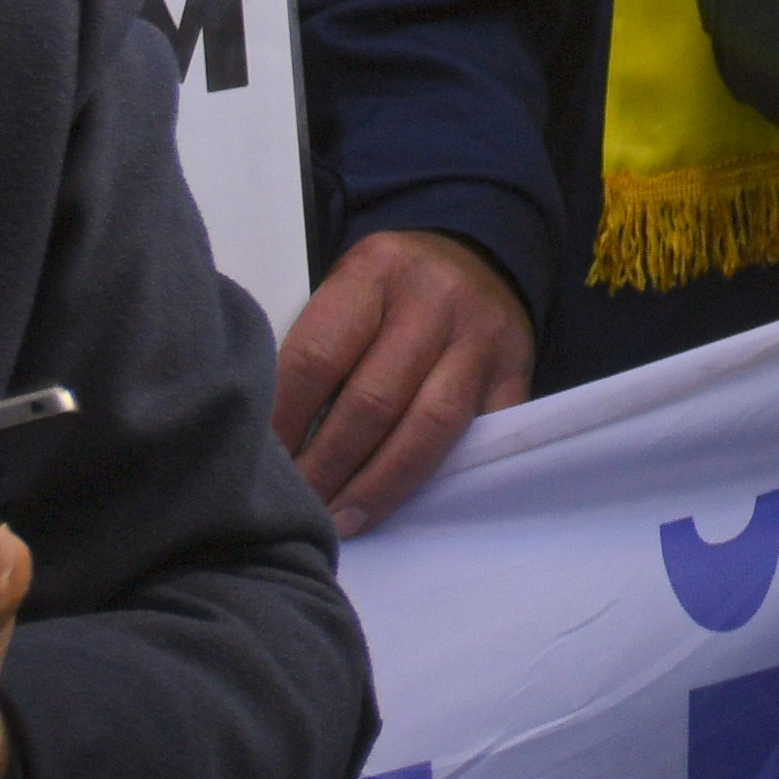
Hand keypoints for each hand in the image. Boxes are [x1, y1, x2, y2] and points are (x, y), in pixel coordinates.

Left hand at [265, 227, 533, 530]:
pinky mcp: (515, 374)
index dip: (286, 423)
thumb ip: (319, 350)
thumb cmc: (393, 292)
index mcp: (374, 272)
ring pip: (428, 426)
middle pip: (372, 400)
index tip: (263, 466)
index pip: (318, 359)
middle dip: (328, 465)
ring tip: (343, 520)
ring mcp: (481, 338)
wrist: (479, 258)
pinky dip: (439, 482)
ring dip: (379, 484)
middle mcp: (433, 300)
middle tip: (300, 506)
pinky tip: (401, 505)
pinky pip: (479, 440)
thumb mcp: (349, 292)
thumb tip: (277, 444)